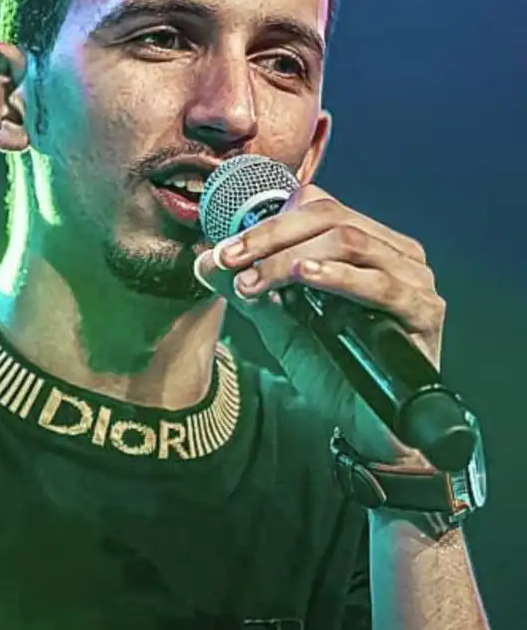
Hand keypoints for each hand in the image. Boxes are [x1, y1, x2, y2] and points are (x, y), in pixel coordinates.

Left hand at [195, 183, 444, 464]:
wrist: (363, 424)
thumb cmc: (329, 366)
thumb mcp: (277, 320)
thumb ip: (246, 287)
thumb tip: (204, 259)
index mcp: (362, 244)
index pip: (315, 206)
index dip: (265, 219)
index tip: (225, 248)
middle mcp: (392, 252)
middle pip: (329, 216)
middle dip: (270, 236)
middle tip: (230, 259)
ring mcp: (413, 279)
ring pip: (349, 241)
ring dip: (291, 257)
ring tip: (256, 279)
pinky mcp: (424, 311)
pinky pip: (381, 283)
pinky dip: (339, 276)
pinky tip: (307, 277)